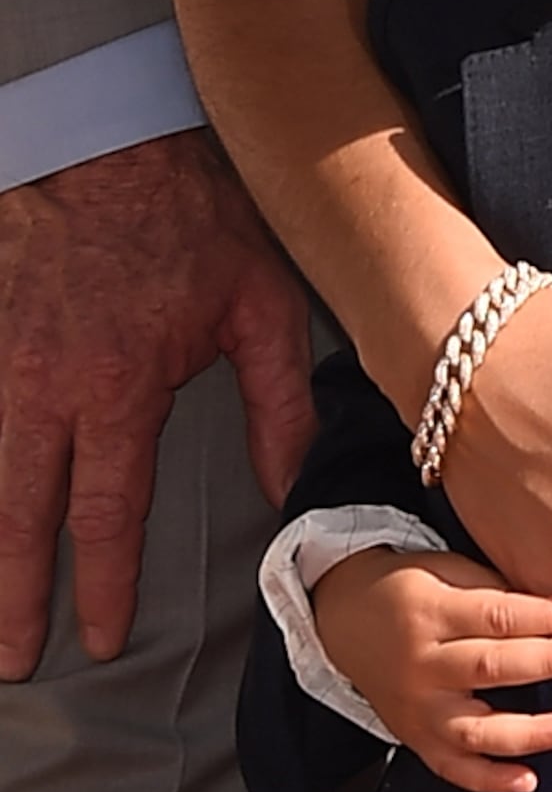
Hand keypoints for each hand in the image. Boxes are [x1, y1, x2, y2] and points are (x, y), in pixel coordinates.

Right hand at [0, 130, 315, 672]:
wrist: (103, 133)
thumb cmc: (190, 212)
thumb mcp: (259, 302)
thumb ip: (278, 401)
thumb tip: (284, 485)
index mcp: (115, 391)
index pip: (105, 514)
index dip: (100, 585)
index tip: (98, 638)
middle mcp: (41, 388)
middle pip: (19, 514)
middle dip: (13, 593)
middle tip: (9, 657)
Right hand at [307, 541, 551, 791]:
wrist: (345, 619)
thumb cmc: (411, 592)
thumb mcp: (450, 572)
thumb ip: (503, 593)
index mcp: (430, 612)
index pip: (494, 615)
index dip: (544, 615)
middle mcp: (420, 665)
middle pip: (488, 667)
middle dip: (547, 662)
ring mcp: (417, 709)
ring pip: (474, 730)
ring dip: (529, 732)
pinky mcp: (415, 739)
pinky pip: (452, 768)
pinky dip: (490, 780)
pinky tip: (528, 780)